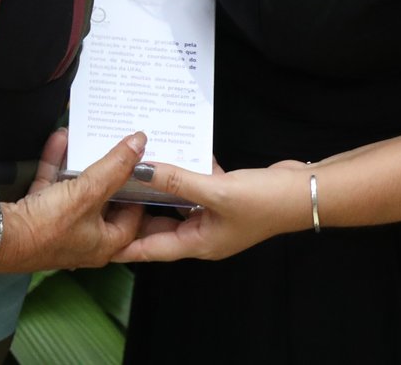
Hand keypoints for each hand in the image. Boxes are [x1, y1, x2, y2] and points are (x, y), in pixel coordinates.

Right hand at [0, 130, 147, 273]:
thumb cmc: (49, 226)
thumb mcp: (88, 192)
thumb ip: (115, 167)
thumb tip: (140, 142)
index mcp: (106, 243)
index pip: (134, 217)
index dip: (142, 192)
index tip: (147, 168)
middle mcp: (85, 238)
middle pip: (106, 202)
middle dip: (111, 174)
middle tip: (124, 151)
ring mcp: (61, 226)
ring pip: (78, 190)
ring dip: (82, 164)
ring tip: (92, 139)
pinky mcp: (40, 213)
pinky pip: (55, 184)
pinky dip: (58, 163)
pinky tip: (60, 139)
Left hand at [114, 158, 309, 263]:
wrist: (306, 192)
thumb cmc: (263, 201)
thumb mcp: (217, 191)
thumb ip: (178, 180)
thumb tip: (141, 169)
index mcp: (198, 243)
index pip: (151, 249)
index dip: (123, 245)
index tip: (94, 238)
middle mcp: (203, 233)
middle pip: (160, 225)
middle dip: (136, 210)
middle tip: (107, 192)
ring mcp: (215, 215)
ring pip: (177, 202)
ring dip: (160, 185)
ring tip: (132, 167)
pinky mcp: (225, 196)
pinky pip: (196, 186)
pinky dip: (186, 171)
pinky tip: (175, 149)